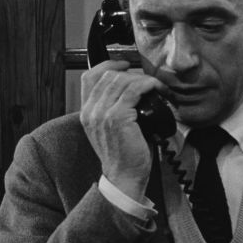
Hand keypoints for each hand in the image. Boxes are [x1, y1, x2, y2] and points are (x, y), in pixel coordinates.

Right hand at [79, 60, 162, 202]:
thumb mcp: (109, 128)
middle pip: (108, 75)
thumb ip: (110, 109)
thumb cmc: (123, 155)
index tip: (124, 65)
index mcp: (86, 112)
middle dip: (131, 73)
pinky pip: (133, 90)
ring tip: (155, 87)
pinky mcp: (117, 117)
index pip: (90, 77)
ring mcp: (102, 113)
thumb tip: (129, 89)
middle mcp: (90, 111)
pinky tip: (155, 89)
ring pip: (121, 80)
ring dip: (142, 79)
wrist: (123, 177)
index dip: (108, 65)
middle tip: (147, 81)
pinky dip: (147, 85)